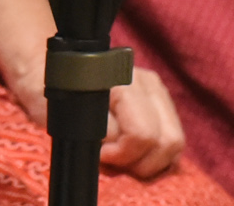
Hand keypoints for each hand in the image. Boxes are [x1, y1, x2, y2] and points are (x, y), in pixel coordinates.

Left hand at [0, 0, 181, 175]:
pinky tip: (137, 152)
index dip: (123, 155)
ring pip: (175, 139)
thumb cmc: (60, 94)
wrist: (58, 71)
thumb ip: (105, 134)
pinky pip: (173, 135)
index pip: (143, 134)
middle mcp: (146, 81)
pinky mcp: (162, 99)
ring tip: (125, 157)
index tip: (101, 154)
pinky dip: (158, 151)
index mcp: (124, 83)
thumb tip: (124, 148)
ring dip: (153, 158)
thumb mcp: (74, 119)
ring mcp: (157, 89)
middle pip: (169, 140)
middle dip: (144, 162)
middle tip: (116, 161)